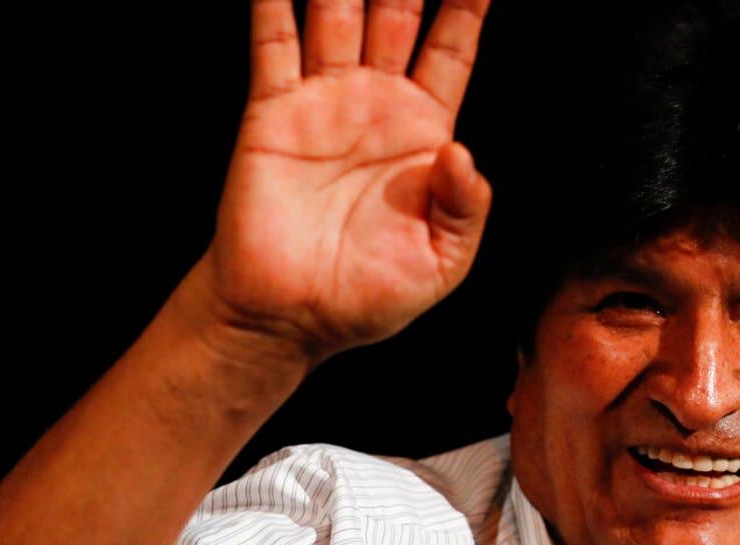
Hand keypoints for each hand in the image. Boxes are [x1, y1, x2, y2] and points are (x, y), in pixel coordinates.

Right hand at [210, 0, 492, 360]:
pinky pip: (274, 43)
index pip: (451, 51)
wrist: (289, 317)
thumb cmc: (368, 295)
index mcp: (423, 133)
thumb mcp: (441, 263)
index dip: (467, 9)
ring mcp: (323, 102)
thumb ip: (465, 208)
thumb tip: (464, 155)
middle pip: (396, 15)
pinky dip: (274, 3)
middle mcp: (375, 105)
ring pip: (338, 13)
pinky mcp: (273, 111)